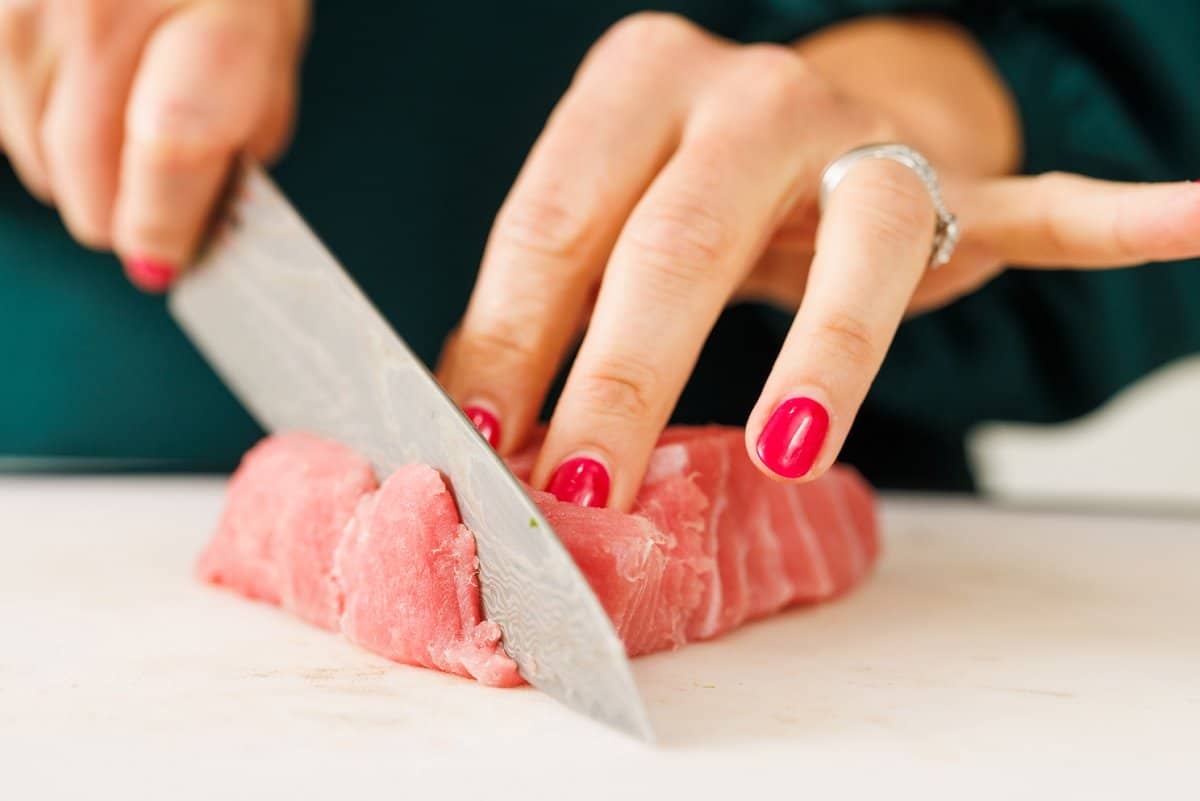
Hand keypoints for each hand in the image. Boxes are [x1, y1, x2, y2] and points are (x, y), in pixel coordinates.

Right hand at [0, 0, 307, 289]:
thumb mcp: (271, 33)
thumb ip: (249, 129)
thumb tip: (202, 215)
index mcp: (210, 11)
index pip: (174, 150)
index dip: (164, 226)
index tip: (166, 261)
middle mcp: (99, 7)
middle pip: (86, 171)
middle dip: (124, 216)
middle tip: (153, 213)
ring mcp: (25, 9)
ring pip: (35, 156)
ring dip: (80, 174)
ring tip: (121, 128)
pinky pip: (3, 117)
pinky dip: (39, 131)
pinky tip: (80, 95)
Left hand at [437, 13, 1199, 508]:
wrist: (795, 125)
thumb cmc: (677, 190)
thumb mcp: (600, 226)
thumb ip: (547, 308)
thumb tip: (478, 429)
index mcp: (633, 87)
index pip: (553, 218)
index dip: (512, 336)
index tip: (481, 440)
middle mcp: (749, 94)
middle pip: (679, 241)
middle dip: (626, 377)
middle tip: (583, 486)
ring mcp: (861, 137)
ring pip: (855, 245)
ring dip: (822, 360)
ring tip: (792, 451)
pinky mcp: (951, 185)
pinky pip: (1035, 208)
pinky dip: (1111, 224)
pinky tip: (1189, 221)